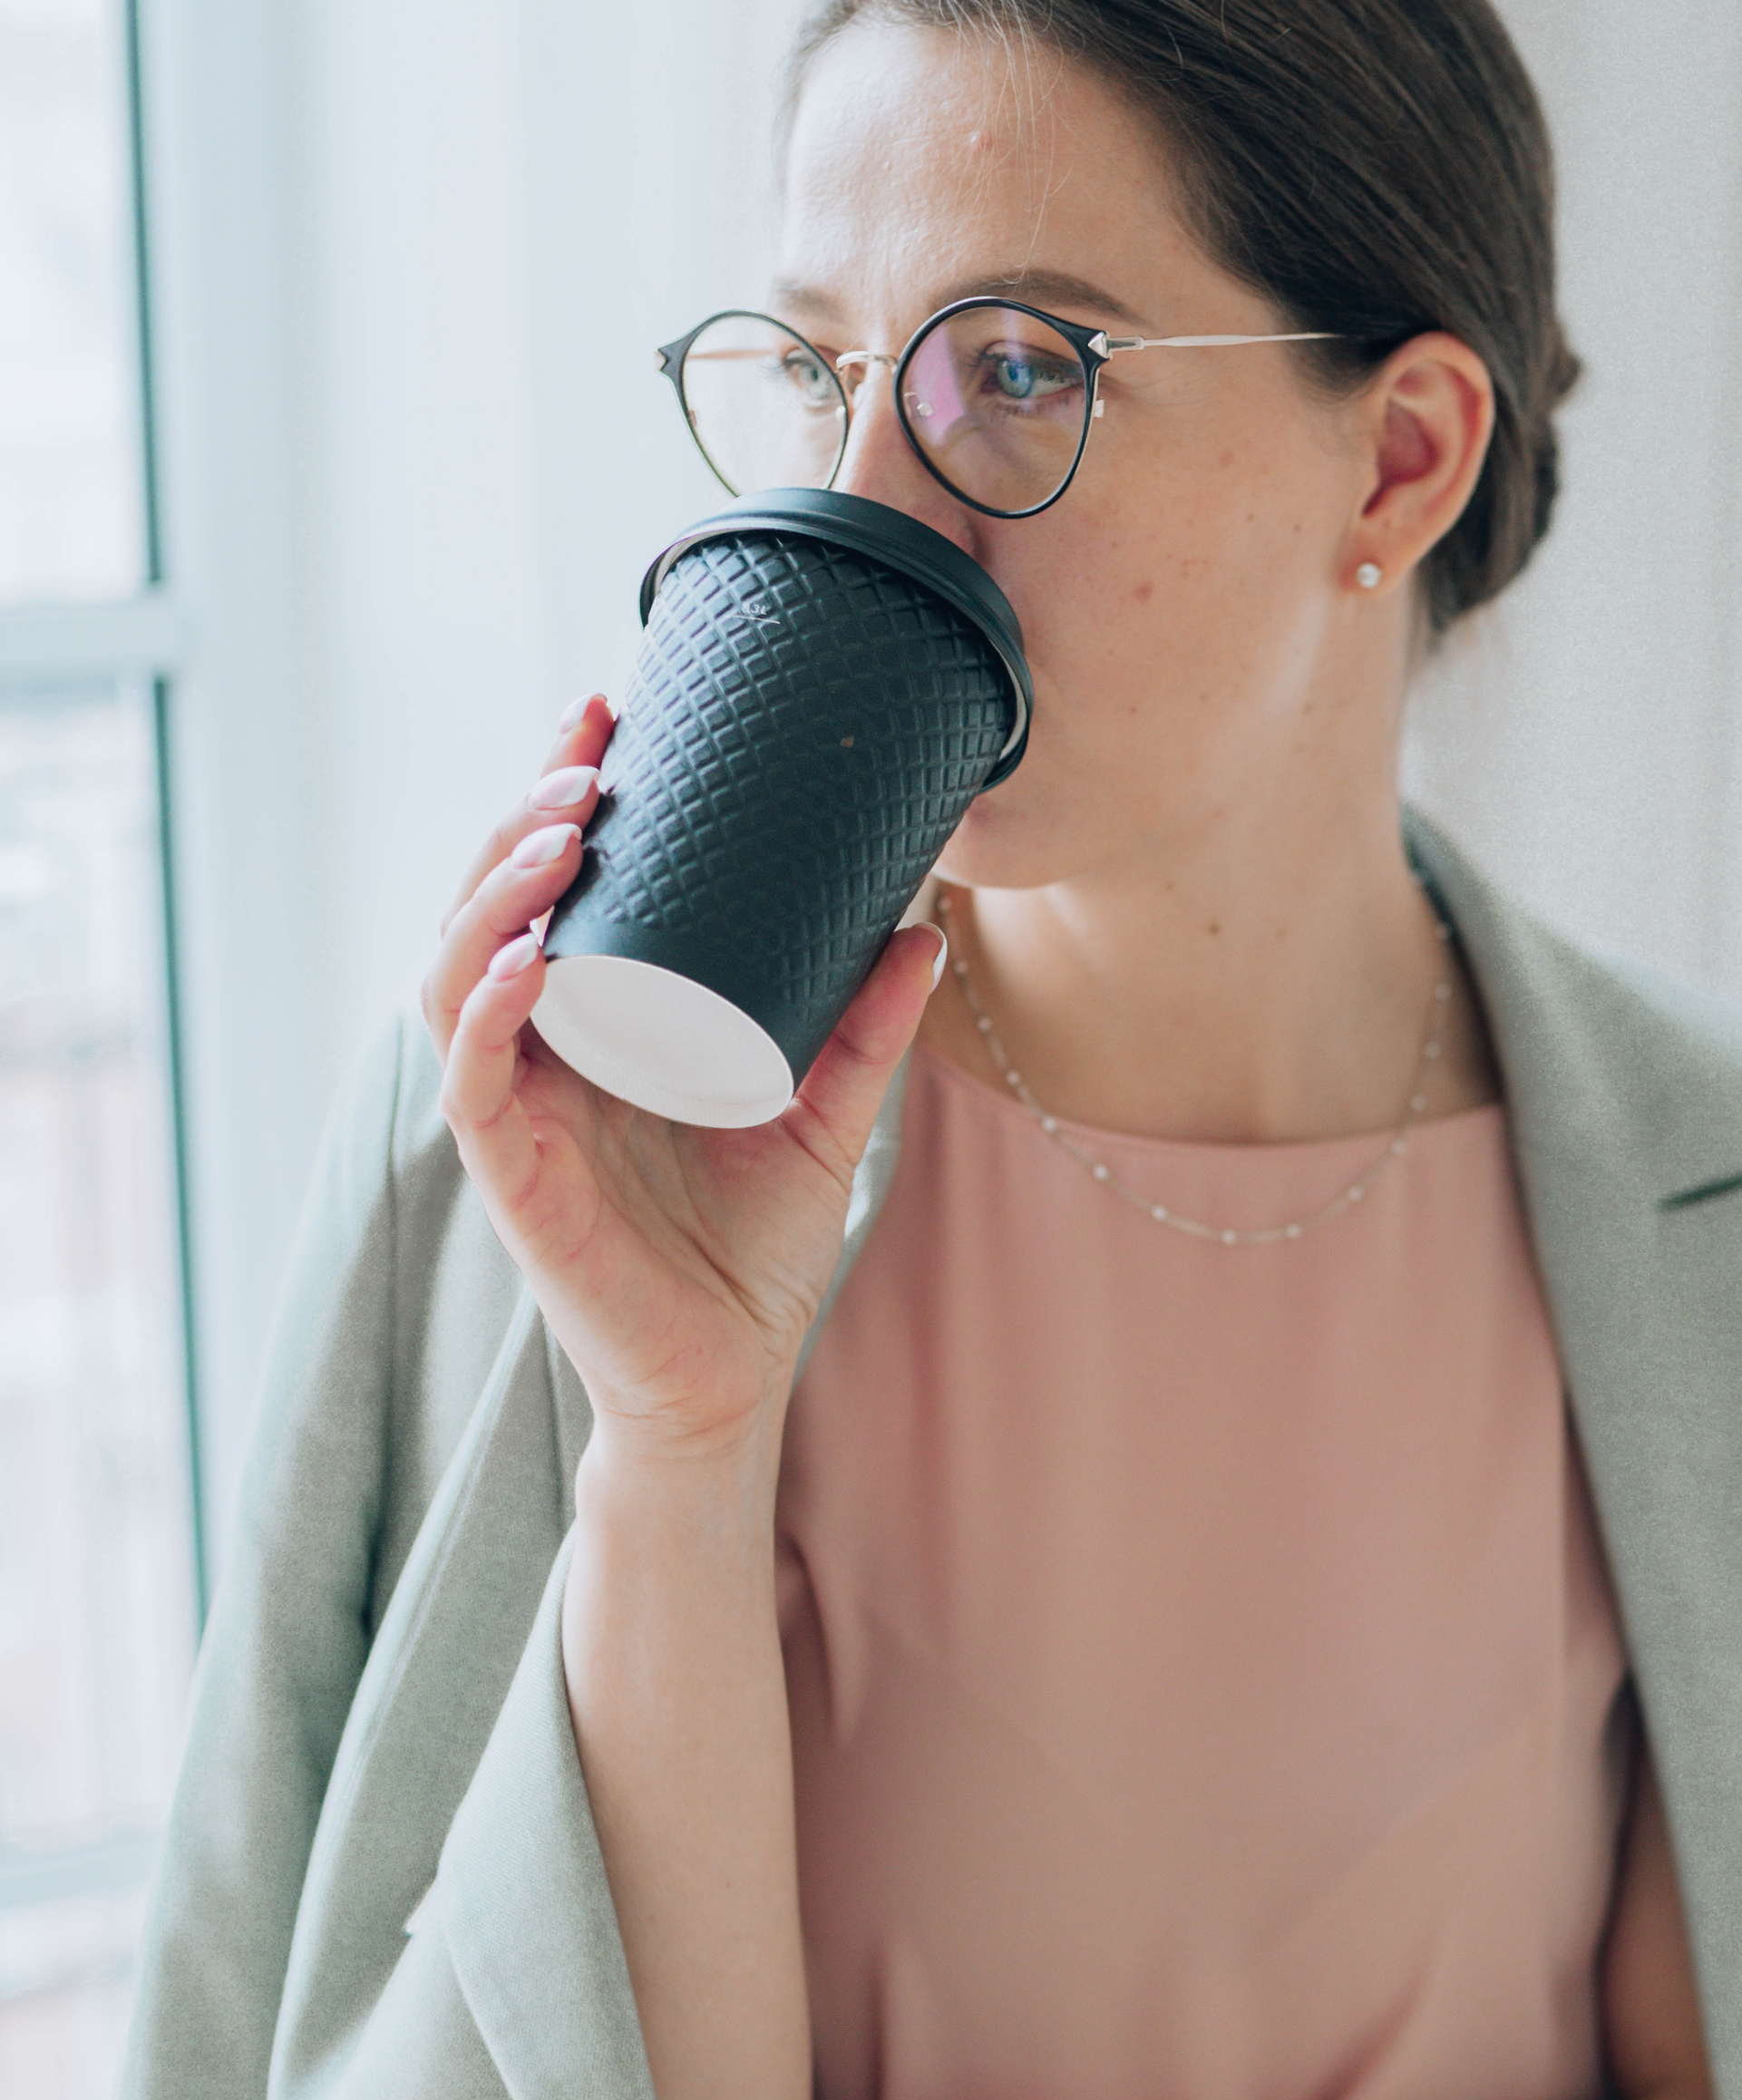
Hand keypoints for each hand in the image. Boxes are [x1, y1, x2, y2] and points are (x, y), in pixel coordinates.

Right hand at [422, 697, 943, 1453]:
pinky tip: (528, 960)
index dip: (559, 800)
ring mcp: (511, 1115)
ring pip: (457, 976)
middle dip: (522, 822)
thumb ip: (864, 1029)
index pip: (552, 890)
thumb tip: (925, 925)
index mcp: (592, 1025)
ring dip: (497, 895)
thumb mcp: (824, 1118)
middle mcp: (535, 1057)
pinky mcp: (509, 1179)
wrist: (728, 1384)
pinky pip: (471, 1080)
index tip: (606, 715)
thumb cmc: (751, 1255)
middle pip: (489, 910)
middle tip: (585, 756)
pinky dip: (487, 1013)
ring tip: (559, 835)